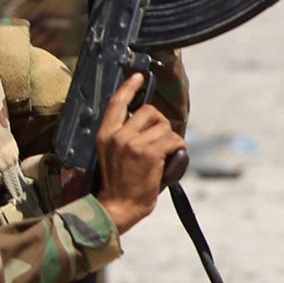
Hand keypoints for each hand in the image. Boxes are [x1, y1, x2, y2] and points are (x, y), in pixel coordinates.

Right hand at [95, 74, 186, 232]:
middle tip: (160, 141)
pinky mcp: (149, 153)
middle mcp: (117, 135)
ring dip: (169, 139)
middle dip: (160, 123)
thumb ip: (123, 137)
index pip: (117, 103)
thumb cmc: (119, 184)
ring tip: (163, 154)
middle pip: (149, 111)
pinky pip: (173, 139)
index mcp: (105, 134)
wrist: (118, 206)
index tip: (138, 77)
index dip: (129, 87)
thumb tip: (145, 124)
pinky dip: (178, 147)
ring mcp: (133, 143)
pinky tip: (172, 157)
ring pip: (164, 126)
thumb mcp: (111, 155)